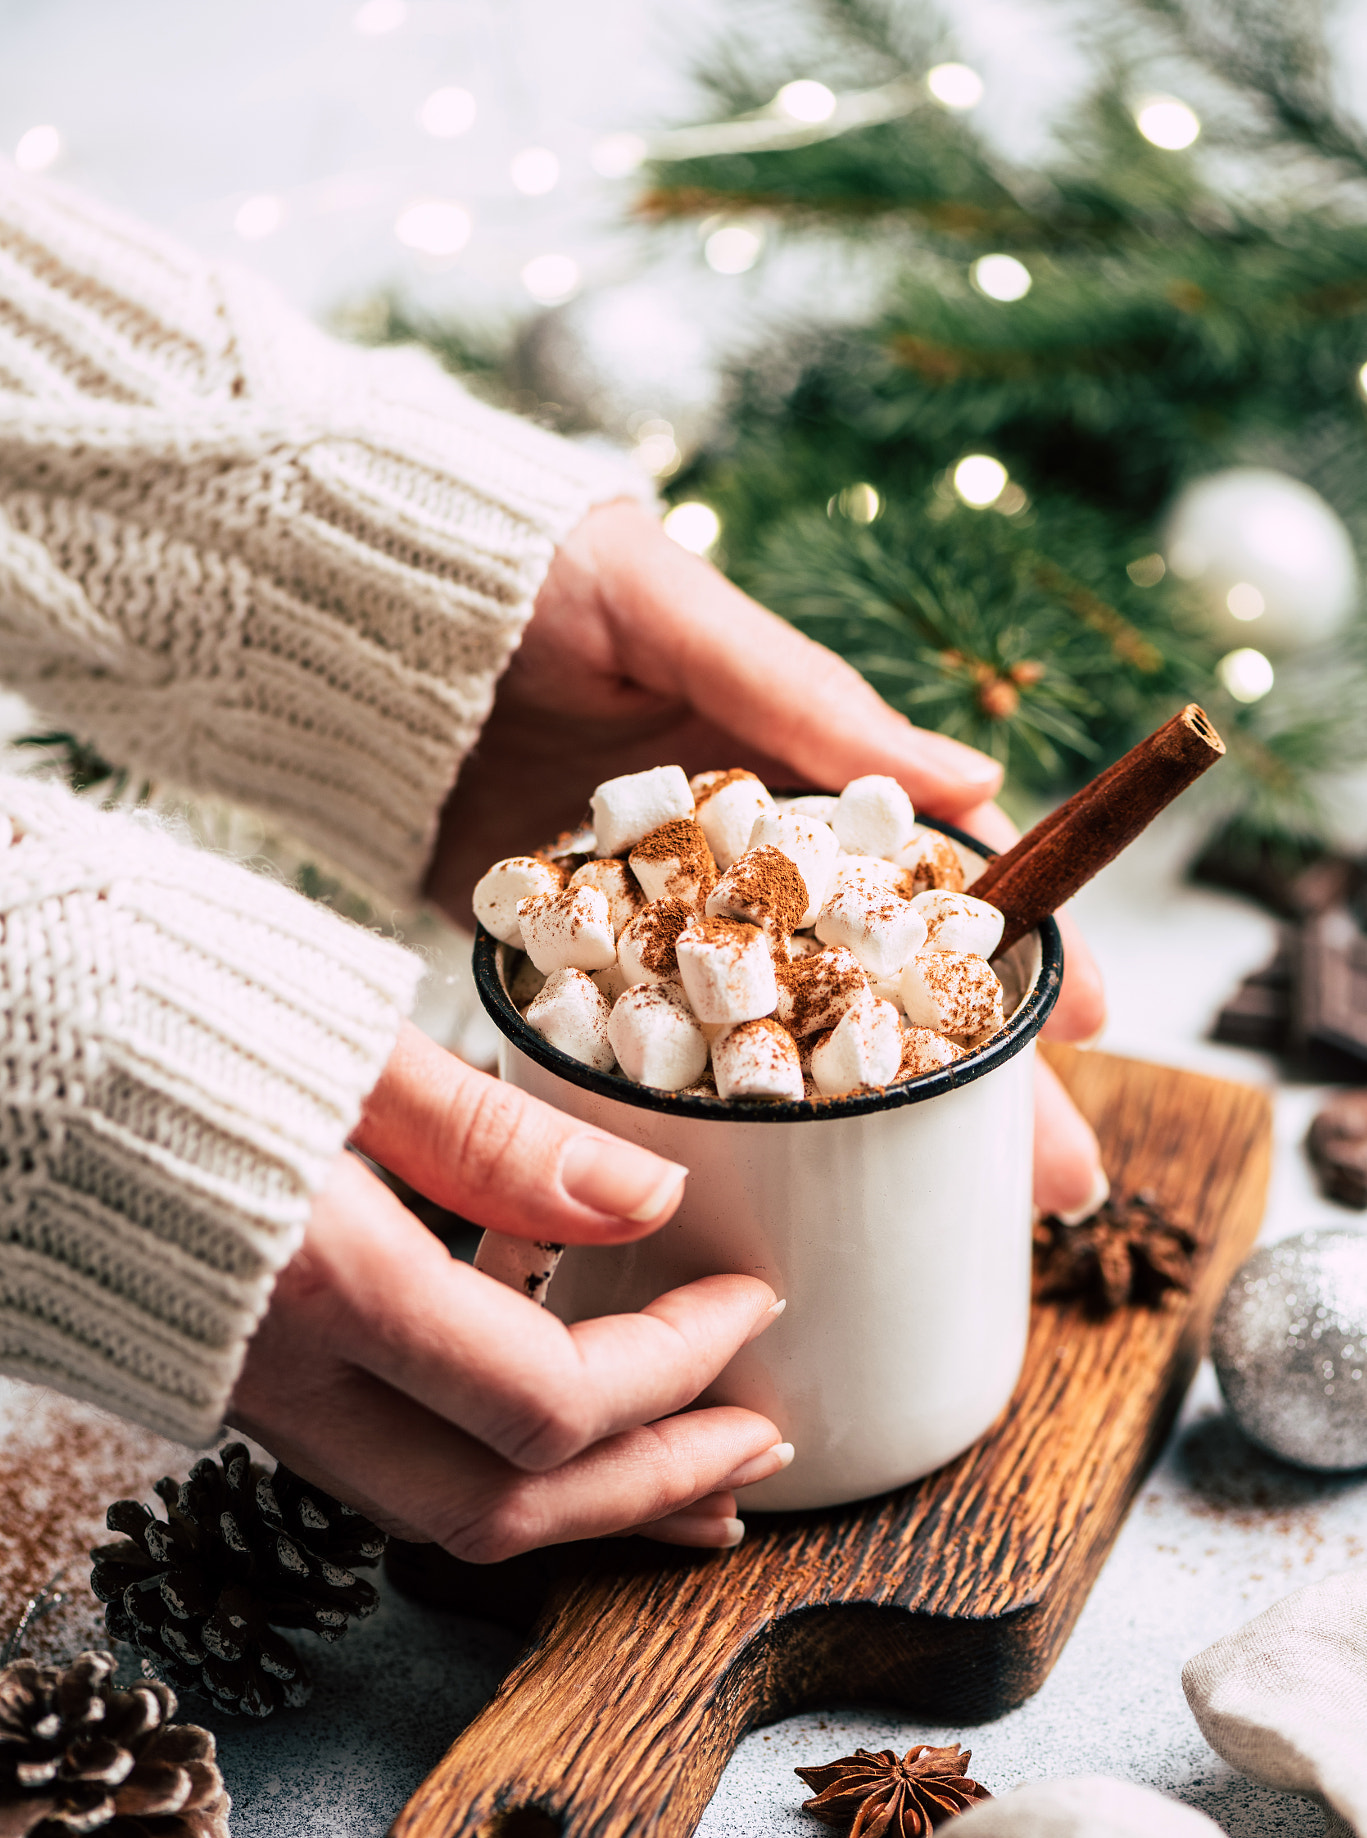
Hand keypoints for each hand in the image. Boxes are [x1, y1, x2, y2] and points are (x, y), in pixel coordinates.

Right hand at [228, 1025, 790, 1559]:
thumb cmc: (140, 999)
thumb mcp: (341, 1044)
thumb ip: (496, 1136)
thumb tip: (647, 1192)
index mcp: (321, 1280)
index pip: (549, 1399)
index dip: (676, 1368)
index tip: (746, 1298)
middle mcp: (281, 1373)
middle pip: (501, 1510)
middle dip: (650, 1491)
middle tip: (761, 1454)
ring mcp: (246, 1393)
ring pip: (438, 1515)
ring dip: (580, 1506)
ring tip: (687, 1484)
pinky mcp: (227, 1379)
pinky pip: (385, 1466)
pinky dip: (496, 1466)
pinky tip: (552, 1429)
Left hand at [427, 499, 1106, 1214]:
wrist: (345, 615)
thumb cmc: (526, 576)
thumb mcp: (670, 613)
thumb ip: (798, 697)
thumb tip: (973, 778)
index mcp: (785, 772)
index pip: (925, 874)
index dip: (1009, 946)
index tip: (1091, 1019)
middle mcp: (735, 863)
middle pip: (870, 985)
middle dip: (966, 1082)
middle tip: (1054, 1178)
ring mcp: (653, 925)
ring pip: (778, 1043)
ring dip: (858, 1130)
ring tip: (936, 1215)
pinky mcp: (562, 964)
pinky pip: (647, 1057)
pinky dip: (703, 1125)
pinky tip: (761, 1196)